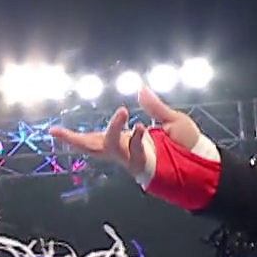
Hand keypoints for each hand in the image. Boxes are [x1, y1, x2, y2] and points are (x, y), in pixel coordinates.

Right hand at [49, 88, 203, 176]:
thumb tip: (140, 89)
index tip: (52, 131)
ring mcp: (133, 160)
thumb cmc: (189, 146)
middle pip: (93, 146)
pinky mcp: (144, 168)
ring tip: (122, 112)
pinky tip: (141, 127)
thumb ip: (155, 107)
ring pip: (111, 147)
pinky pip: (134, 153)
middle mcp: (125, 152)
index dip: (75, 136)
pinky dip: (136, 139)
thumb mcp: (172, 121)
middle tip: (54, 132)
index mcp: (127, 141)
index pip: (97, 138)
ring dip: (114, 129)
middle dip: (72, 140)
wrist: (204, 165)